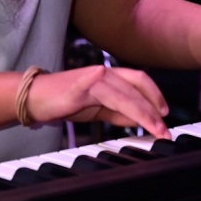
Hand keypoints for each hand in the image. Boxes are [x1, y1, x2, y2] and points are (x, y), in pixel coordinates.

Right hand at [26, 65, 170, 137]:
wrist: (35, 98)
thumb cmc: (65, 101)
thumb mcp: (98, 109)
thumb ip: (118, 113)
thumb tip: (140, 120)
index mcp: (109, 76)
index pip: (139, 81)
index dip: (155, 95)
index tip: (165, 114)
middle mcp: (104, 72)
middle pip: (137, 87)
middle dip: (154, 108)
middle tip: (165, 127)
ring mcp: (93, 77)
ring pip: (125, 94)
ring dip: (143, 111)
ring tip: (155, 127)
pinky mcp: (80, 86)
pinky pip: (101, 91)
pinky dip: (117, 100)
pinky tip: (130, 110)